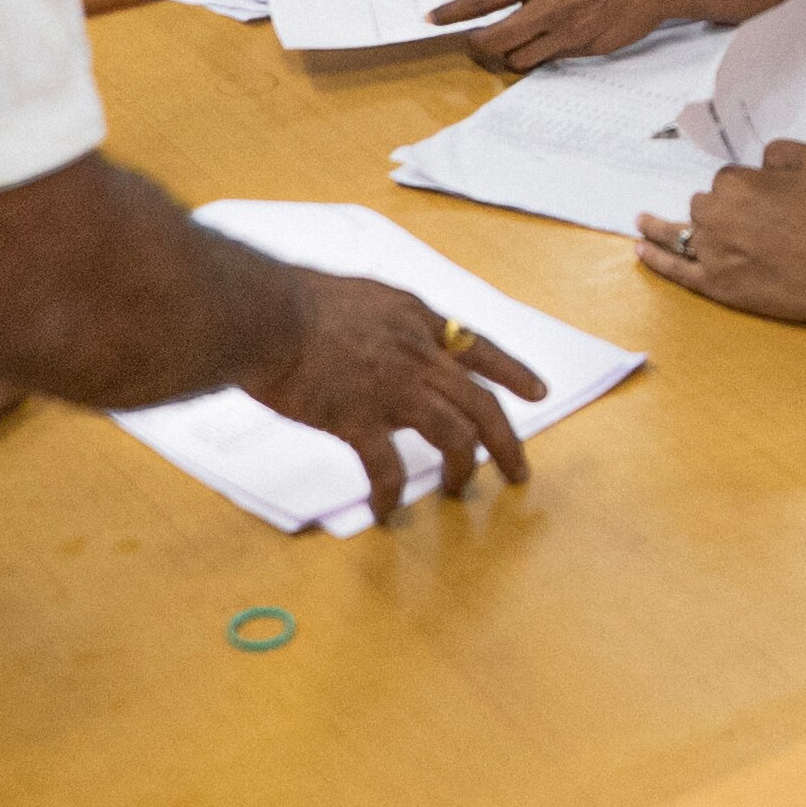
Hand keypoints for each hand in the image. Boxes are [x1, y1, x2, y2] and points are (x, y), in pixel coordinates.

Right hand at [240, 272, 545, 518]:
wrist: (266, 314)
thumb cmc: (298, 302)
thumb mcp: (363, 296)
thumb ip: (387, 322)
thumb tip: (391, 338)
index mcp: (417, 321)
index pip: (480, 348)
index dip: (514, 371)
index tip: (539, 392)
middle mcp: (417, 356)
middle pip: (482, 404)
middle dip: (508, 442)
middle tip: (519, 472)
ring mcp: (393, 389)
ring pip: (455, 437)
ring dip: (463, 469)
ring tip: (457, 489)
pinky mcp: (359, 420)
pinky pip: (389, 468)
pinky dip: (391, 494)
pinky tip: (387, 510)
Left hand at [432, 0, 682, 71]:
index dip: (453, 13)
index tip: (431, 19)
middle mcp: (547, 9)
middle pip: (494, 41)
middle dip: (480, 46)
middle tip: (477, 42)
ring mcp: (567, 34)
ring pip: (521, 59)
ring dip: (515, 55)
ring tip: (524, 41)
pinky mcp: (586, 50)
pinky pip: (556, 59)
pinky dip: (551, 52)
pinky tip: (566, 36)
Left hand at [635, 140, 805, 322]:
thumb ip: (780, 150)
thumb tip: (761, 162)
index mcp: (736, 183)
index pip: (728, 179)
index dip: (749, 188)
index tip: (767, 199)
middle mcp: (715, 215)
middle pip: (704, 204)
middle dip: (721, 208)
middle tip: (750, 221)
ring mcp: (712, 252)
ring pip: (679, 232)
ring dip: (661, 225)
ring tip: (642, 221)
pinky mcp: (715, 284)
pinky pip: (675, 269)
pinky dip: (654, 258)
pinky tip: (640, 249)